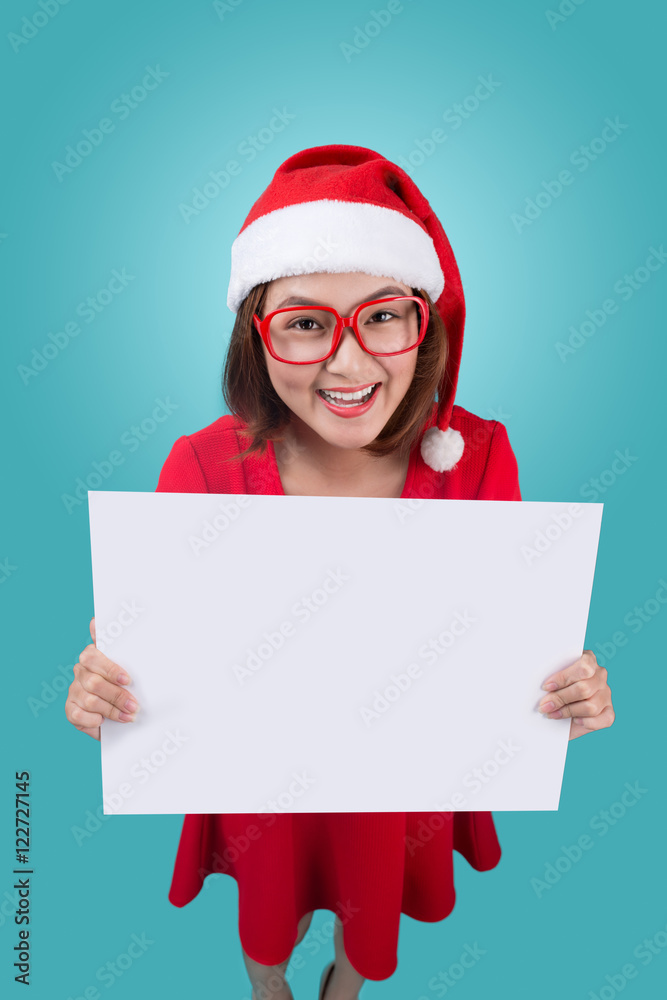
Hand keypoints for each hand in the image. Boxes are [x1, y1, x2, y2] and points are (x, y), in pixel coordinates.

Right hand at [65, 617, 139, 740]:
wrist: (122, 713)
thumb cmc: (127, 684)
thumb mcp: (131, 666)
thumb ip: (122, 646)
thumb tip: (97, 621)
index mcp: (93, 655)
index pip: (93, 655)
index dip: (110, 669)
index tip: (127, 680)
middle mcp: (81, 670)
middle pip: (94, 682)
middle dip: (117, 695)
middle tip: (134, 705)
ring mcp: (74, 689)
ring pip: (90, 700)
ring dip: (111, 710)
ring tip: (128, 716)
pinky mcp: (70, 709)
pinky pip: (78, 714)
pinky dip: (94, 720)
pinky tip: (104, 721)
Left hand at [537, 649, 614, 740]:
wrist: (558, 713)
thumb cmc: (553, 689)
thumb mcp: (551, 679)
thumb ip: (551, 678)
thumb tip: (543, 686)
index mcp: (587, 659)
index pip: (583, 666)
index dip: (563, 678)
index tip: (546, 687)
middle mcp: (600, 675)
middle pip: (584, 688)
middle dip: (560, 699)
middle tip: (544, 705)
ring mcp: (606, 694)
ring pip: (591, 706)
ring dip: (568, 712)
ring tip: (552, 713)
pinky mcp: (609, 712)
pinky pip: (602, 720)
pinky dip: (586, 722)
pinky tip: (574, 720)